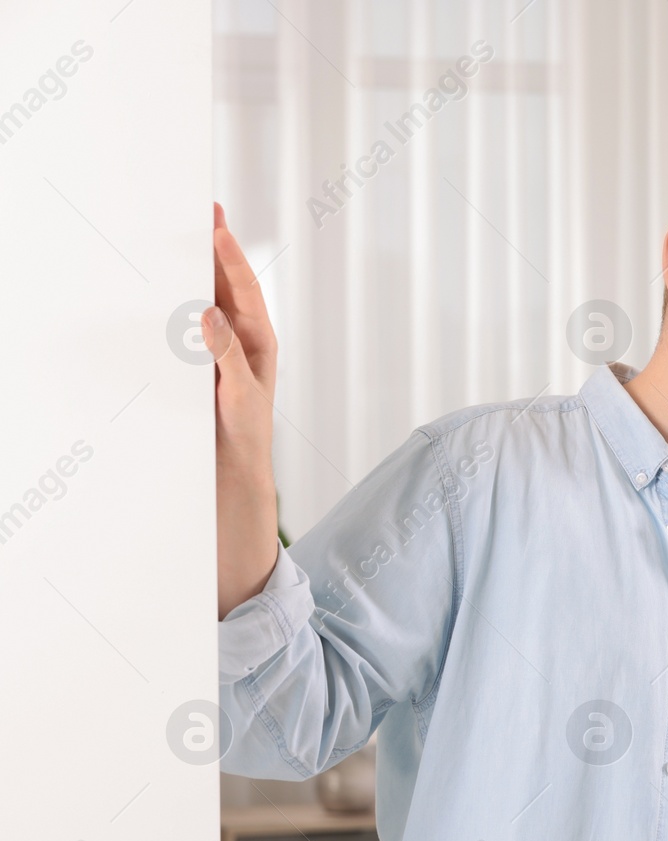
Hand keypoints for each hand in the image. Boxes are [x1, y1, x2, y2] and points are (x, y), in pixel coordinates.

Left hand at [211, 202, 282, 619]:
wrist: (233, 546)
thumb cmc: (206, 488)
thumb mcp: (190, 423)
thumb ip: (186, 379)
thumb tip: (162, 336)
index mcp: (237, 376)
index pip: (232, 307)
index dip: (222, 263)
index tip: (202, 215)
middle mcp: (252, 384)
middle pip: (248, 309)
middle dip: (230, 261)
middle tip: (208, 213)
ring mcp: (251, 406)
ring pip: (251, 337)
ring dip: (235, 291)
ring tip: (214, 246)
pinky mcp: (244, 433)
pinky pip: (238, 385)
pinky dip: (225, 351)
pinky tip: (208, 320)